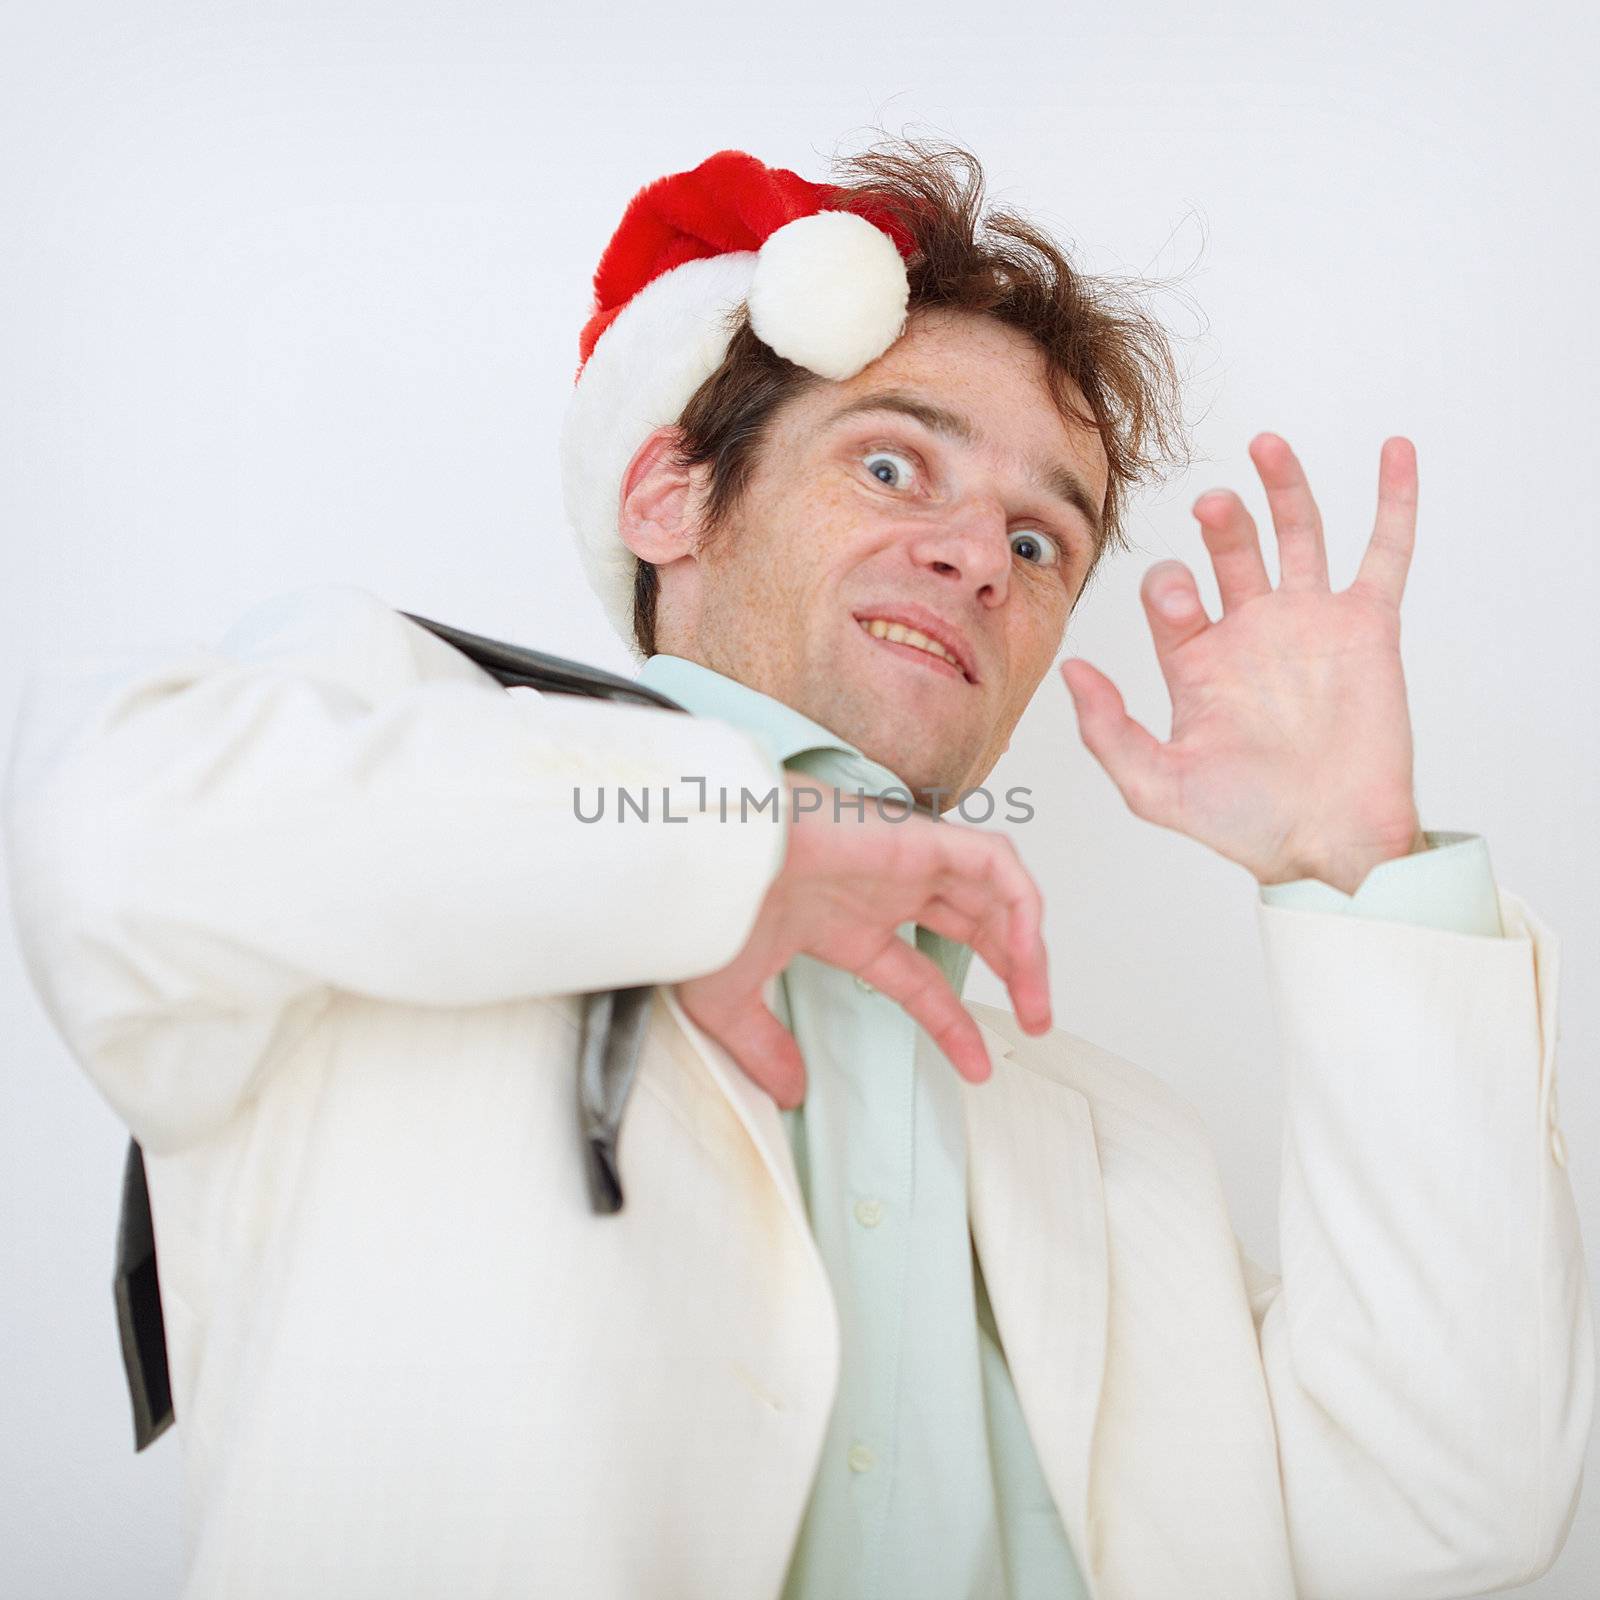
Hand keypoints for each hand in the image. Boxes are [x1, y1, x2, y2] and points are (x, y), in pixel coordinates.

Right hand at [676, 775, 1051, 1108]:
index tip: (978, 1070)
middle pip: (972, 925)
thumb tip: (791, 1093)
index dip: (954, 1023)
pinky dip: (1020, 901)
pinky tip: (1020, 951)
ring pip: (994, 893)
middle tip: (1037, 1023)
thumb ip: (763, 1048)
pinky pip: (994, 862)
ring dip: (1026, 944)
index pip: (919, 976)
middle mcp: (882, 889)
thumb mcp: (729, 1001)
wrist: (703, 859)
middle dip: (1014, 972)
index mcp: (845, 922)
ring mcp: (903, 861)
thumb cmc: (704, 908)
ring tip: (1038, 1001)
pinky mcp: (918, 838)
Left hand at [1060, 434, 1425, 894]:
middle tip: (1212, 506)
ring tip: (1264, 446)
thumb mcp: (1154, 784)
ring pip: (1297, 534)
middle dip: (1220, 524)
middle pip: (1229, 552)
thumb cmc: (1244, 824)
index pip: (1170, 597)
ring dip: (1282, 487)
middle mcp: (1250, 633)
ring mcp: (1309, 623)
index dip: (1166, 585)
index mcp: (1197, 662)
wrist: (1329, 843)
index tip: (1177, 597)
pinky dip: (1392, 500)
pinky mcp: (1367, 626)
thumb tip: (1069, 669)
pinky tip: (1392, 451)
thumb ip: (1106, 729)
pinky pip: (1385, 551)